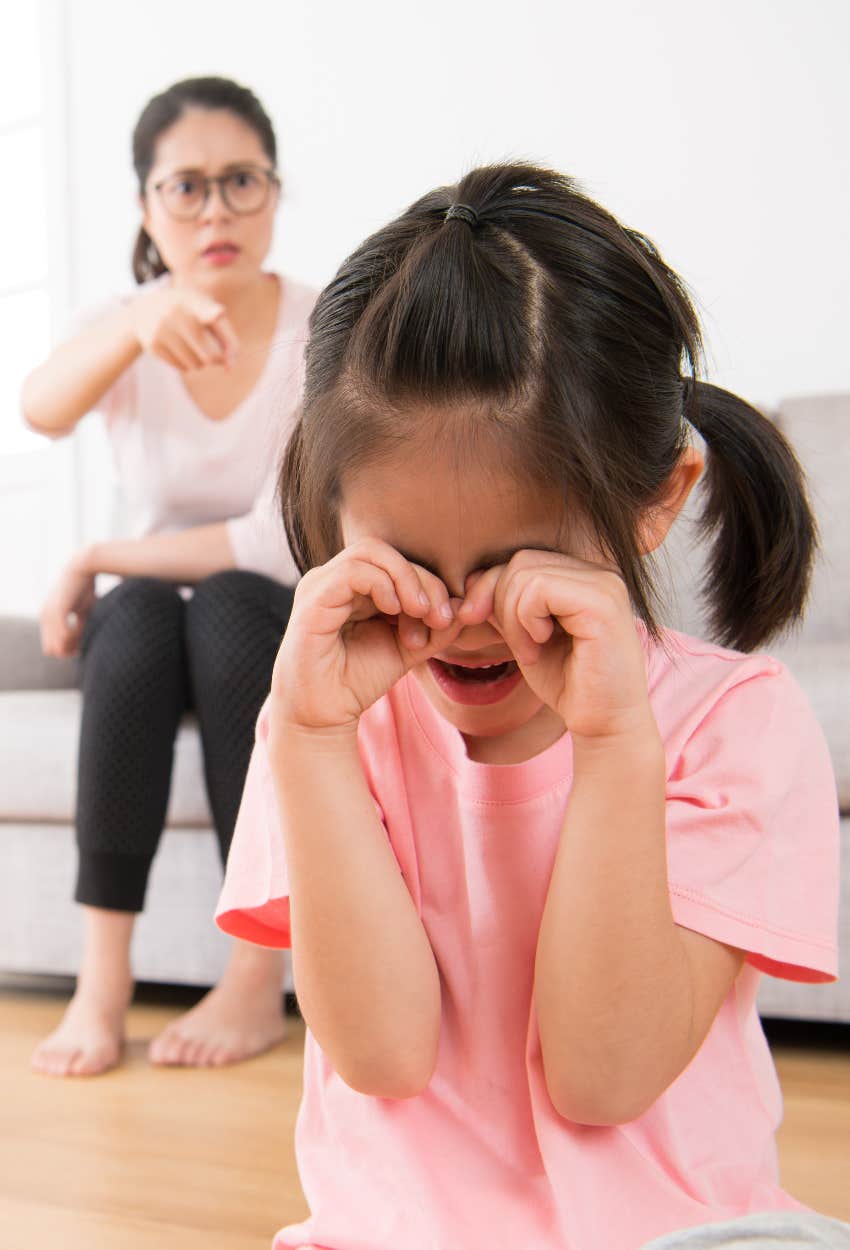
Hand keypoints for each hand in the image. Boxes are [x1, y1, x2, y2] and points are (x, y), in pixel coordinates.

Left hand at [40, 552, 96, 657]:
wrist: (82, 567)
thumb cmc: (84, 588)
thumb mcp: (81, 612)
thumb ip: (78, 627)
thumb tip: (79, 645)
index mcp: (47, 617)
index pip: (50, 647)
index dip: (67, 649)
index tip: (81, 642)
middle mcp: (44, 617)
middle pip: (52, 650)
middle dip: (69, 649)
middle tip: (83, 639)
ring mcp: (49, 614)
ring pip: (58, 644)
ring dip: (73, 642)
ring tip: (83, 628)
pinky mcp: (57, 611)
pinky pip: (65, 635)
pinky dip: (75, 636)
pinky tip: (82, 625)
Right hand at [127, 285, 238, 371]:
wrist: (145, 308)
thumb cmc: (188, 312)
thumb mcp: (206, 312)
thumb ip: (226, 336)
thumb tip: (229, 368)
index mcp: (193, 301)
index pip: (205, 309)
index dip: (212, 313)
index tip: (217, 314)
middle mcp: (176, 314)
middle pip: (210, 355)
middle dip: (217, 359)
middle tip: (215, 355)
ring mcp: (162, 330)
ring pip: (197, 365)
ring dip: (202, 363)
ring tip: (196, 349)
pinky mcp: (153, 345)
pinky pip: (182, 368)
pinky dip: (188, 365)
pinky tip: (182, 351)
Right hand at [269, 539, 465, 736]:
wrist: (324, 715)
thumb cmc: (359, 679)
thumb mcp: (409, 648)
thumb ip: (436, 627)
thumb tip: (463, 605)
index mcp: (357, 586)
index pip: (398, 561)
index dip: (430, 584)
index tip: (445, 621)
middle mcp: (336, 579)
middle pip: (388, 553)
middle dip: (423, 580)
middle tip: (439, 617)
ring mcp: (321, 585)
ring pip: (371, 552)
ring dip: (407, 579)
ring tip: (421, 613)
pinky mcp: (313, 599)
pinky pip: (352, 572)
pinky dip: (382, 585)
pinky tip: (395, 611)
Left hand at [458, 551, 653, 741]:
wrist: (603, 724)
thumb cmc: (568, 684)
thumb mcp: (524, 637)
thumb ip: (506, 606)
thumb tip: (473, 577)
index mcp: (583, 577)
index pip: (522, 560)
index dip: (490, 589)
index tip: (476, 622)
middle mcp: (598, 573)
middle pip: (520, 561)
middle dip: (498, 604)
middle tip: (517, 647)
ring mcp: (604, 584)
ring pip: (525, 574)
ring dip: (512, 618)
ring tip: (529, 651)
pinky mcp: (602, 603)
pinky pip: (538, 590)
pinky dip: (525, 620)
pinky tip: (539, 646)